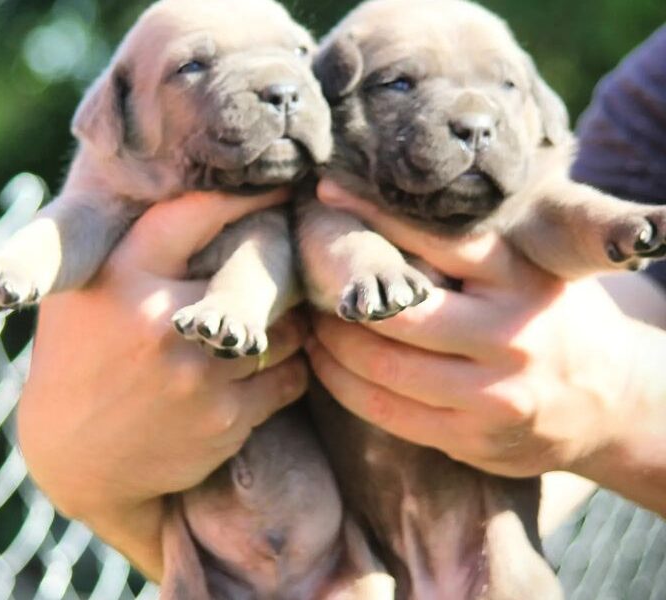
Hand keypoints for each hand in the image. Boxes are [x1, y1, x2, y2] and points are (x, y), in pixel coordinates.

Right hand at [17, 189, 308, 578]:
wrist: (76, 457)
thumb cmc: (82, 358)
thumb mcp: (84, 291)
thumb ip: (132, 245)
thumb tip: (193, 193)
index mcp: (122, 276)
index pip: (198, 211)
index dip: (247, 194)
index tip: (279, 184)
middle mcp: (161, 321)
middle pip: (260, 271)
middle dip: (278, 267)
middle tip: (291, 258)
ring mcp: (197, 373)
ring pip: (285, 328)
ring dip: (284, 325)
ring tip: (261, 327)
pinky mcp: (226, 417)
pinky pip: (290, 375)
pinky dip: (285, 367)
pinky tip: (260, 367)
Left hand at [306, 180, 665, 512]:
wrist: (611, 402)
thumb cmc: (553, 321)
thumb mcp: (530, 273)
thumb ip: (471, 254)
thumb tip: (378, 219)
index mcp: (520, 278)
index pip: (436, 237)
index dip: (373, 213)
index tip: (328, 194)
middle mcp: (509, 334)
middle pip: (397, 314)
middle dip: (342, 301)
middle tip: (311, 286)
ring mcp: (493, 394)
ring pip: (384, 369)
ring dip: (331, 347)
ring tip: (309, 327)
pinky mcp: (473, 439)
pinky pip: (387, 413)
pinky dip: (343, 387)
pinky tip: (325, 367)